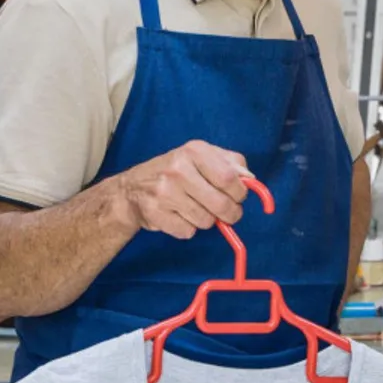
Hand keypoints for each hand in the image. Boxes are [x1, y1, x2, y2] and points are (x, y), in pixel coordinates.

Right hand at [117, 141, 249, 239]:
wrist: (131, 189)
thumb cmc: (175, 172)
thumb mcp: (201, 157)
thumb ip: (230, 163)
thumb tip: (250, 179)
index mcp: (194, 151)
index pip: (230, 178)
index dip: (240, 192)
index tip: (238, 196)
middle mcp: (178, 170)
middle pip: (221, 204)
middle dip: (230, 214)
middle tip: (228, 213)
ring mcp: (165, 192)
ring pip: (206, 221)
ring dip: (207, 220)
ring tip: (195, 209)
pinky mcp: (156, 214)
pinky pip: (188, 231)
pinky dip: (188, 228)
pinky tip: (178, 216)